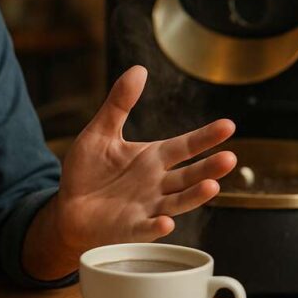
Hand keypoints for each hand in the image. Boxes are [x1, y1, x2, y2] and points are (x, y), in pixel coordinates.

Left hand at [54, 66, 236, 254]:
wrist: (68, 208)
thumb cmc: (87, 171)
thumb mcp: (101, 132)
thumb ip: (119, 104)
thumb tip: (139, 69)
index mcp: (153, 158)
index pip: (186, 146)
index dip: (206, 137)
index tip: (228, 126)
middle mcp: (157, 183)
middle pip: (189, 175)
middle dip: (209, 167)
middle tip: (229, 158)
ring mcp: (147, 207)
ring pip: (177, 201)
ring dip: (195, 195)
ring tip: (212, 185)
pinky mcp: (130, 228)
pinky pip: (146, 228)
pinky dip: (157, 225)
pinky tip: (166, 220)